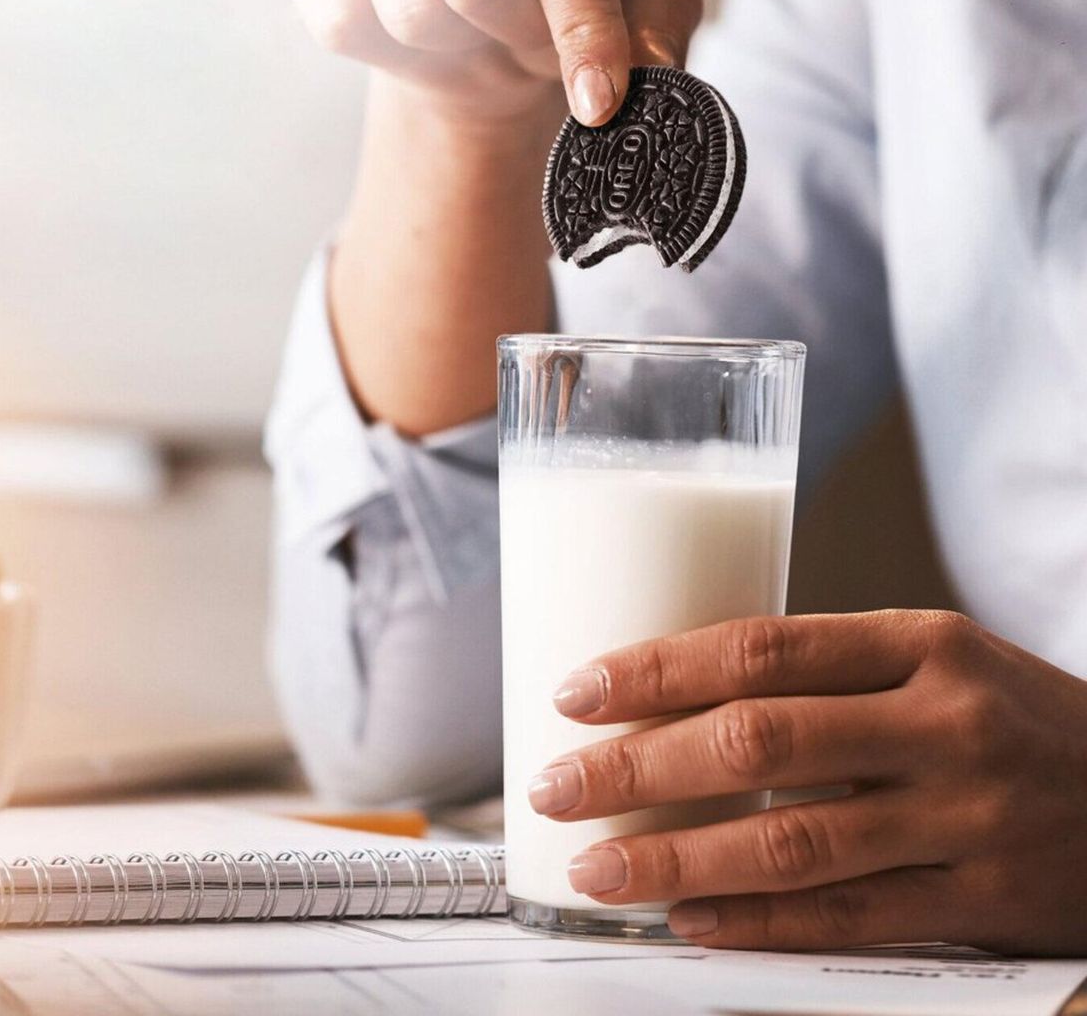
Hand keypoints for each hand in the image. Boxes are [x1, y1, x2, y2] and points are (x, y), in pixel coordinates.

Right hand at [282, 0, 700, 126]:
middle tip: (540, 44)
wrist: (480, 5)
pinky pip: (343, 24)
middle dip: (521, 39)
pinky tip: (424, 32)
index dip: (582, 31)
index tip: (600, 102)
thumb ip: (659, 23)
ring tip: (483, 31)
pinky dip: (396, 54)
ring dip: (461, 50)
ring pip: (412, 12)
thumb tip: (648, 72)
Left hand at [529, 610, 1086, 953]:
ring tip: (595, 867)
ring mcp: (968, 818)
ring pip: (794, 843)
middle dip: (638, 767)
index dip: (657, 670)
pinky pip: (850, 920)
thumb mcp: (935, 661)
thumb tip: (680, 699)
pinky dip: (759, 922)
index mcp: (922, 642)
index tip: (578, 692)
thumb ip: (827, 677)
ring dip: (677, 857)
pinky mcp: (984, 903)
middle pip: (760, 742)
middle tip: (556, 788)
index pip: (760, 647)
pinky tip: (687, 918)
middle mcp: (944, 723)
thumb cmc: (1010, 716)